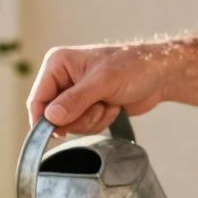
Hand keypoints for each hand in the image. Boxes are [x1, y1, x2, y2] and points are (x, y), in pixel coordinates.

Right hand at [26, 42, 177, 135]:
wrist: (160, 75)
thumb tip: (50, 117)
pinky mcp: (87, 106)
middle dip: (79, 118)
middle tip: (98, 107)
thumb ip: (75, 101)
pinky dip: (100, 122)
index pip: (37, 98)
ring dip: (92, 120)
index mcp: (57, 64)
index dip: (44, 119)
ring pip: (69, 124)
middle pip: (52, 116)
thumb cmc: (134, 67)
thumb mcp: (102, 82)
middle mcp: (62, 78)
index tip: (58, 132)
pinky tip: (113, 107)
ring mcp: (74, 94)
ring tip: (108, 104)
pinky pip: (83, 127)